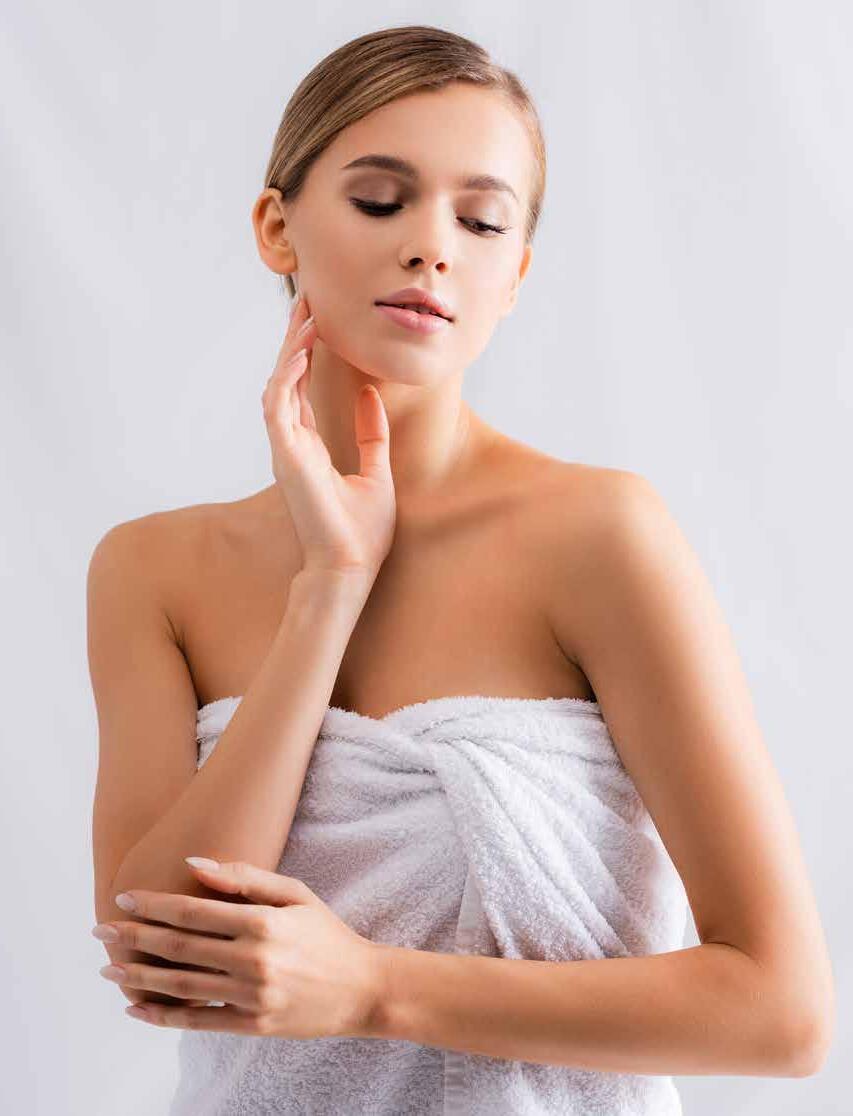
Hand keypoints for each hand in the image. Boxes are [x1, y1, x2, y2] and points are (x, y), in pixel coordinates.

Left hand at [93, 859, 384, 1038]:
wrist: (364, 988)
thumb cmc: (327, 934)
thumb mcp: (295, 893)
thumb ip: (246, 877)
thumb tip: (196, 864)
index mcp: (263, 922)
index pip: (194, 911)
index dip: (155, 904)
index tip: (125, 898)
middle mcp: (254, 960)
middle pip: (180, 947)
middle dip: (135, 937)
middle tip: (100, 930)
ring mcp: (253, 996)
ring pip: (182, 986)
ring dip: (140, 977)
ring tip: (109, 969)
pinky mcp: (254, 1025)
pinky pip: (199, 1021)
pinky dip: (164, 1016)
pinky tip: (137, 1008)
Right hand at [263, 295, 396, 576]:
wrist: (352, 566)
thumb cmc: (362, 531)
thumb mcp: (376, 471)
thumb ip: (371, 434)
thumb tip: (371, 394)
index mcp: (309, 447)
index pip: (303, 389)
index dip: (308, 353)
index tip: (321, 320)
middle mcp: (292, 444)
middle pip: (287, 379)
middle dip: (296, 339)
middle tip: (308, 300)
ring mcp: (285, 449)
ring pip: (279, 385)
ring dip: (291, 350)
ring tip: (308, 315)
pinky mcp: (285, 457)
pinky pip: (277, 406)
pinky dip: (287, 377)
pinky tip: (302, 351)